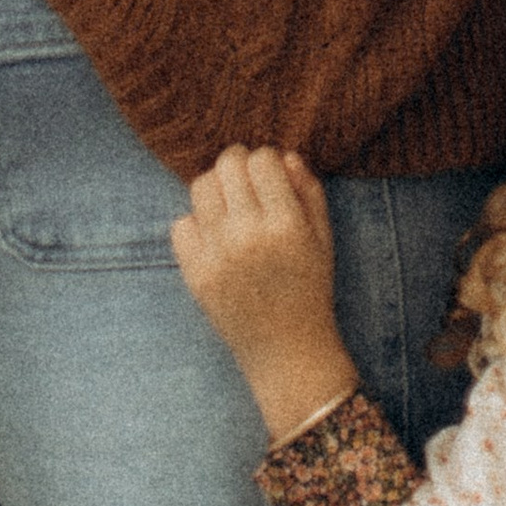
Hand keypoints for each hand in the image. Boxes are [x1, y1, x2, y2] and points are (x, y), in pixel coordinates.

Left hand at [172, 147, 357, 441]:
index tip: (270, 175)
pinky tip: (215, 235)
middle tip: (246, 181)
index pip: (262, 159)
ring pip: (201, 186)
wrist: (286, 351)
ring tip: (229, 204)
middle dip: (239, 163)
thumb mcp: (323, 236)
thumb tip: (283, 155)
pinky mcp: (195, 275)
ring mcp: (217, 256)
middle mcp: (248, 236)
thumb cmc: (310, 288)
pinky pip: (181, 224)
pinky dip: (196, 223)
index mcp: (285, 224)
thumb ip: (308, 189)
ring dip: (216, 187)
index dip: (267, 160)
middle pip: (228, 165)